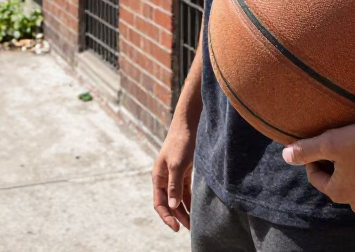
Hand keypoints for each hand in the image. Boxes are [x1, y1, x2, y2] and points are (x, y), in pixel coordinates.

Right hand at [152, 117, 195, 231]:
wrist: (189, 125)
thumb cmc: (180, 143)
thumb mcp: (177, 165)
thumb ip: (174, 185)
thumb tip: (173, 205)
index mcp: (158, 177)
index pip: (159, 203)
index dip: (166, 216)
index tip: (176, 228)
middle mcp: (164, 178)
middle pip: (169, 203)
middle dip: (177, 216)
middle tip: (189, 229)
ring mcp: (174, 175)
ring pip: (178, 198)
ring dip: (184, 210)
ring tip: (194, 223)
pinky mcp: (184, 172)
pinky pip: (185, 191)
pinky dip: (190, 200)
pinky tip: (196, 209)